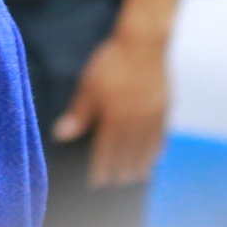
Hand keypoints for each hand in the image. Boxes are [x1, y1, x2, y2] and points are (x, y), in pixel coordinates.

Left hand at [52, 29, 168, 186]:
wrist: (143, 43)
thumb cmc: (111, 63)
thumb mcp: (89, 86)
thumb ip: (78, 114)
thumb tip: (61, 135)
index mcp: (115, 115)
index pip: (107, 150)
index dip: (102, 168)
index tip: (97, 182)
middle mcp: (137, 119)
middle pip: (129, 153)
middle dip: (122, 170)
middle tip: (115, 184)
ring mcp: (154, 114)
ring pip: (148, 147)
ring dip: (141, 165)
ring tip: (134, 177)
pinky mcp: (165, 107)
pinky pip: (162, 135)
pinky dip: (157, 149)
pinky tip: (154, 157)